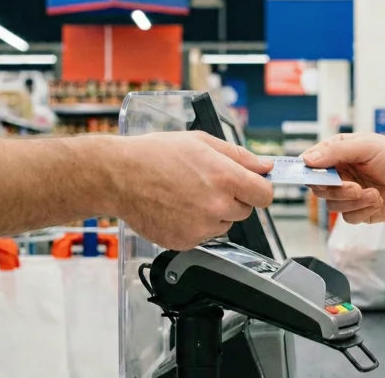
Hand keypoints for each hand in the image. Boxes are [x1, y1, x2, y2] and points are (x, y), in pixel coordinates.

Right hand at [112, 131, 273, 249]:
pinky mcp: (185, 242)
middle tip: (206, 184)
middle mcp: (216, 205)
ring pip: (224, 225)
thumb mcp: (202, 142)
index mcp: (225, 178)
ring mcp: (201, 227)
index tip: (252, 187)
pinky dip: (194, 226)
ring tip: (186, 195)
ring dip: (213, 213)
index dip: (259, 189)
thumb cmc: (155, 155)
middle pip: (245, 211)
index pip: (265, 195)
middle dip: (232, 199)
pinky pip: (202, 236)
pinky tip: (176, 208)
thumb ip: (239, 156)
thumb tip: (264, 166)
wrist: (118, 176)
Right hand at [302, 133, 384, 223]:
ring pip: (333, 205)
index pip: (311, 163)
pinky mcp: (359, 212)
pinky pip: (348, 217)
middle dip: (336, 189)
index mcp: (338, 153)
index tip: (311, 177)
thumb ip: (335, 152)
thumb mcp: (366, 146)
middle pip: (319, 188)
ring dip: (353, 201)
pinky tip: (378, 200)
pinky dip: (363, 211)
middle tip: (354, 187)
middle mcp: (340, 173)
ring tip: (374, 193)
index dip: (307, 171)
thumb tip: (307, 159)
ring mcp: (349, 194)